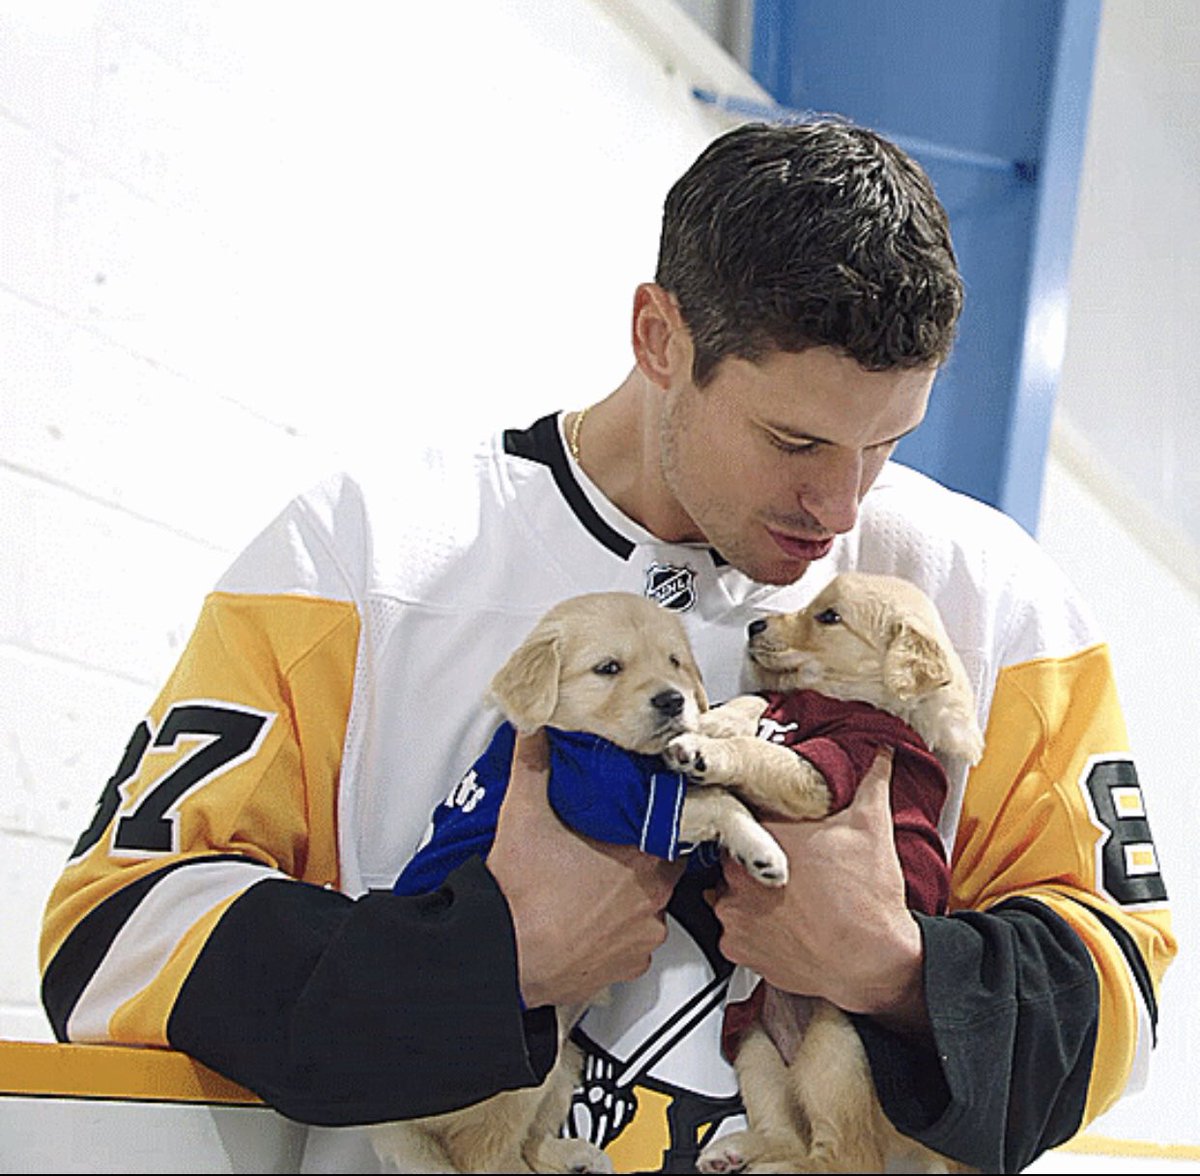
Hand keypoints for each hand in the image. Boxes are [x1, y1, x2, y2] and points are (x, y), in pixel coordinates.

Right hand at [486, 729, 683, 1008]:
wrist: (502, 953)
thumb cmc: (519, 894)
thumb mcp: (524, 812)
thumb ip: (534, 762)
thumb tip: (535, 729)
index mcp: (639, 856)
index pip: (670, 826)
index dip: (653, 818)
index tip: (635, 814)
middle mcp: (651, 897)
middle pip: (662, 865)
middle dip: (638, 856)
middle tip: (606, 848)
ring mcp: (641, 935)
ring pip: (650, 906)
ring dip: (628, 897)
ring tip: (593, 886)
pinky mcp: (627, 967)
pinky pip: (635, 943)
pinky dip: (618, 933)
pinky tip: (591, 920)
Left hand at [709, 748, 928, 1032]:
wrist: (874, 962)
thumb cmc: (869, 899)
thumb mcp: (873, 826)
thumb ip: (870, 779)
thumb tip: (879, 750)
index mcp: (765, 833)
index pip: (740, 809)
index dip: (754, 815)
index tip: (767, 821)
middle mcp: (739, 871)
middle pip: (732, 850)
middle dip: (753, 854)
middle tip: (784, 863)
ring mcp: (733, 910)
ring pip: (726, 889)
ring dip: (747, 891)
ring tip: (782, 897)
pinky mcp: (736, 946)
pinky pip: (730, 928)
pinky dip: (748, 926)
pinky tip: (775, 922)